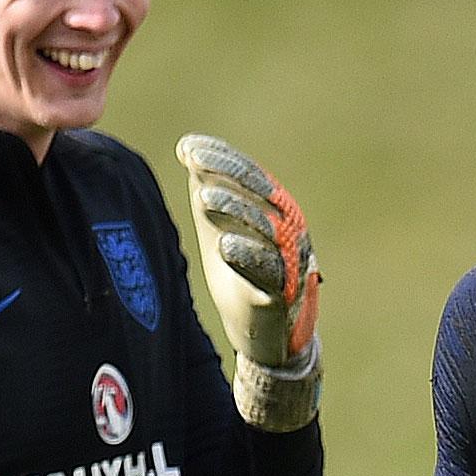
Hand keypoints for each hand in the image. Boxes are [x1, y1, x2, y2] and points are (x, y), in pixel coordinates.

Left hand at [175, 135, 321, 430]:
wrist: (261, 328)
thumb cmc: (241, 269)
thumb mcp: (219, 226)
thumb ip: (208, 189)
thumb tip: (187, 147)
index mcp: (272, 208)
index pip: (248, 174)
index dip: (221, 158)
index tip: (189, 148)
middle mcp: (287, 228)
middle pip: (261, 193)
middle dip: (228, 175)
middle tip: (196, 163)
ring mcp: (288, 260)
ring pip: (266, 228)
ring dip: (236, 209)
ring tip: (203, 198)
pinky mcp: (282, 293)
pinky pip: (270, 272)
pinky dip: (249, 256)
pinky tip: (224, 245)